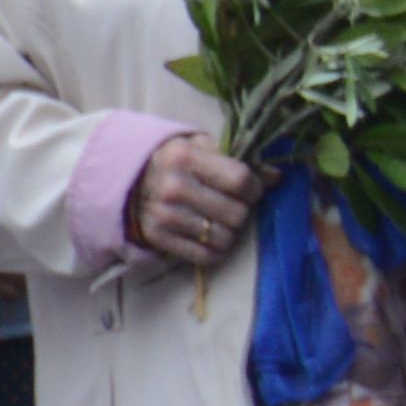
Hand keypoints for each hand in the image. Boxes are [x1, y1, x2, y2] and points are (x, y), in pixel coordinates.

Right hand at [132, 132, 262, 270]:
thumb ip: (239, 161)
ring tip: (218, 220)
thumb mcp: (202, 149)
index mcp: (185, 157)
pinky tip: (207, 234)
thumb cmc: (175, 161)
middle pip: (237, 214)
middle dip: (241, 211)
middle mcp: (172, 187)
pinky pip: (207, 256)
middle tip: (231, 205)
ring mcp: (163, 215)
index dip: (254, 188)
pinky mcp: (157, 237)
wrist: (128, 180)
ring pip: (225, 238)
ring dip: (229, 232)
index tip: (248, 188)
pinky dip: (214, 249)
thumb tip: (277, 178)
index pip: (241, 181)